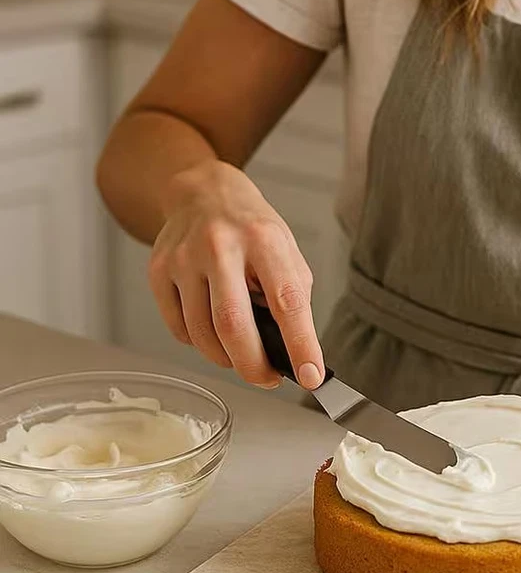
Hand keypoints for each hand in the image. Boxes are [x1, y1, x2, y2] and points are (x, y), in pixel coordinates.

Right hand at [148, 160, 323, 388]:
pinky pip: (180, 329)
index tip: (311, 376)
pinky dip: (201, 343)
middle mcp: (220, 246)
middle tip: (268, 379)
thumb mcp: (287, 254)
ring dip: (227, 358)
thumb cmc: (253, 231)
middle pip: (233, 326)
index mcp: (264, 240)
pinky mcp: (158, 271)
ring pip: (202, 334)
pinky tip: (213, 330)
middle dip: (254, 366)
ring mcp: (183, 258)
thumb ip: (292, 300)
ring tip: (242, 352)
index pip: (287, 302)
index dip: (301, 344)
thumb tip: (293, 354)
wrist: (203, 193)